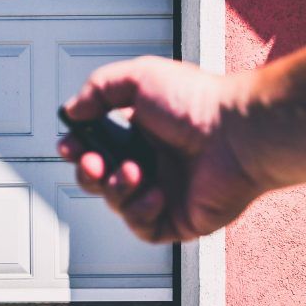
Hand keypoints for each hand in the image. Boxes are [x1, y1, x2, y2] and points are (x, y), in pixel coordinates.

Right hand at [57, 57, 265, 243]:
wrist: (236, 135)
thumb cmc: (198, 103)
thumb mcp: (139, 77)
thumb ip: (98, 88)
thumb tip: (73, 111)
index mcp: (142, 132)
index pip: (97, 145)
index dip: (77, 148)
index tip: (69, 144)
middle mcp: (153, 162)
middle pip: (100, 178)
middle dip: (87, 172)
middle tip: (94, 162)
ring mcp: (166, 192)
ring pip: (117, 203)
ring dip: (116, 189)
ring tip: (135, 172)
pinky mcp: (179, 219)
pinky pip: (143, 229)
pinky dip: (140, 212)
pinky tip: (156, 193)